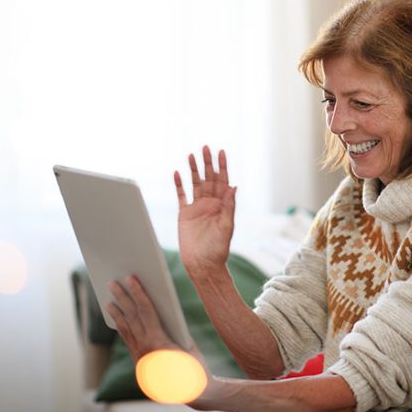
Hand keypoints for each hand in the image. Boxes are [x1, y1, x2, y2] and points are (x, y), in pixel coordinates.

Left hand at [106, 277, 214, 402]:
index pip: (145, 310)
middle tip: (112, 282)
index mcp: (158, 341)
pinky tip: (118, 319)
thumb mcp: (187, 341)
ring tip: (109, 300)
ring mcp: (139, 356)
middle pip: (131, 317)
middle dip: (121, 298)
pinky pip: (128, 341)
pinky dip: (122, 328)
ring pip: (125, 330)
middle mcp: (144, 349)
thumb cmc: (194, 363)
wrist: (192, 392)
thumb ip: (172, 326)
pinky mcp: (139, 362)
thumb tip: (159, 307)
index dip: (138, 292)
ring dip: (117, 314)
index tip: (131, 278)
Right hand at [174, 146, 236, 273]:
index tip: (221, 152)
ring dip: (193, 170)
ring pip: (195, 183)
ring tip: (191, 155)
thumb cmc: (218, 248)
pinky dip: (179, 185)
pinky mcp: (185, 214)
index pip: (222, 181)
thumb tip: (233, 186)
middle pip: (208, 178)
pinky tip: (178, 173)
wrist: (203, 263)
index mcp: (222, 205)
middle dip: (207, 163)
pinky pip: (181, 196)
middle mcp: (210, 204)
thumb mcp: (227, 226)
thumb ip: (229, 206)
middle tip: (206, 147)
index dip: (222, 166)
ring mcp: (197, 208)